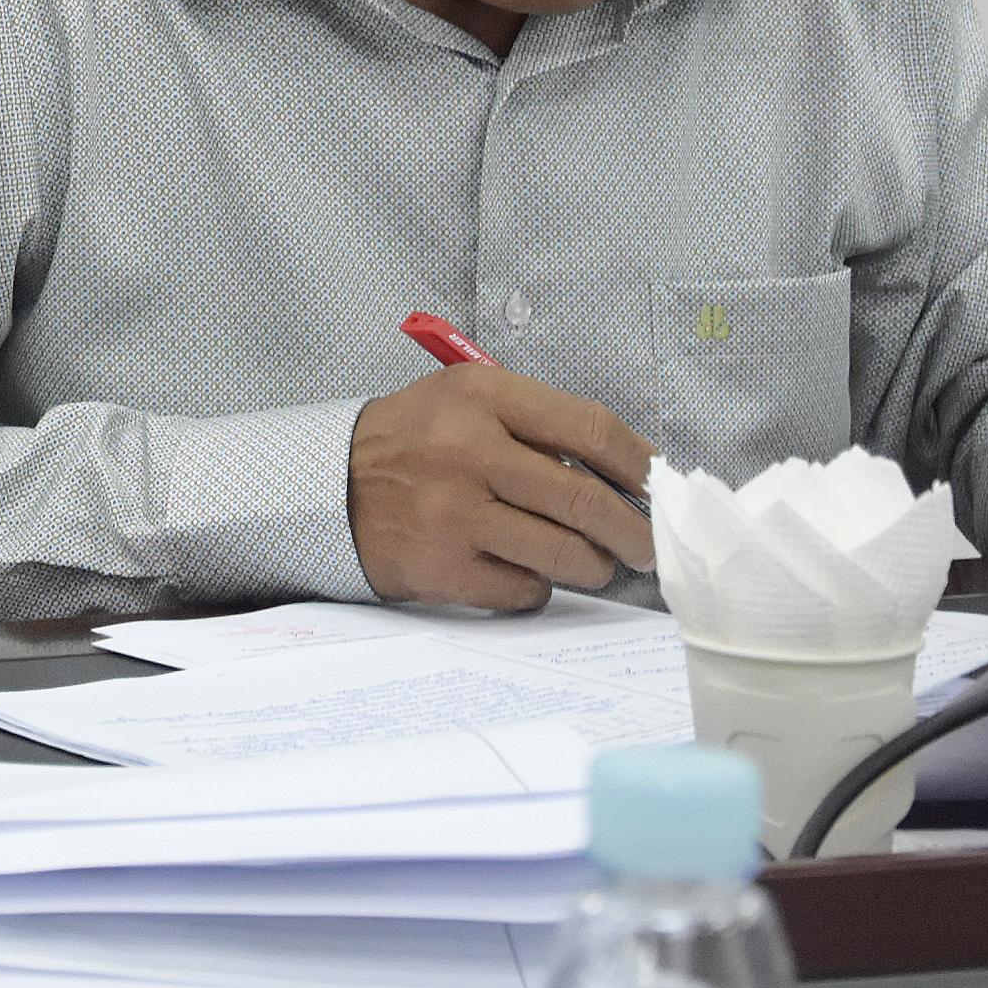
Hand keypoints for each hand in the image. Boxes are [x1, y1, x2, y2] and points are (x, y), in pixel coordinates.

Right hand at [349, 368, 657, 609]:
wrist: (328, 485)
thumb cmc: (414, 441)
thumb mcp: (465, 400)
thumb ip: (537, 423)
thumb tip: (628, 473)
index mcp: (482, 397)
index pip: (590, 427)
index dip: (639, 462)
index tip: (659, 485)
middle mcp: (469, 452)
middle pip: (585, 501)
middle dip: (632, 532)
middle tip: (645, 546)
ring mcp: (454, 514)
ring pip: (564, 554)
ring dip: (593, 566)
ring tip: (592, 563)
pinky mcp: (442, 568)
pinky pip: (523, 589)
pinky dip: (537, 587)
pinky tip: (525, 572)